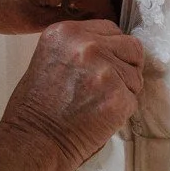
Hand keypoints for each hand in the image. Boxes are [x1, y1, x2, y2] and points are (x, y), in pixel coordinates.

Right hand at [0, 19, 143, 170]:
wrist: (33, 140)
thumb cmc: (36, 107)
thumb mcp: (49, 58)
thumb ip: (77, 47)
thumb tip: (109, 47)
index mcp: (66, 32)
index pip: (110, 29)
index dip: (111, 49)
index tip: (103, 65)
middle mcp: (87, 45)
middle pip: (131, 46)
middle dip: (124, 66)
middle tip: (105, 86)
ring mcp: (105, 70)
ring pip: (136, 75)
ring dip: (123, 90)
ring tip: (96, 103)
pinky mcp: (118, 96)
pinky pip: (134, 99)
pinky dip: (121, 111)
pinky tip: (99, 116)